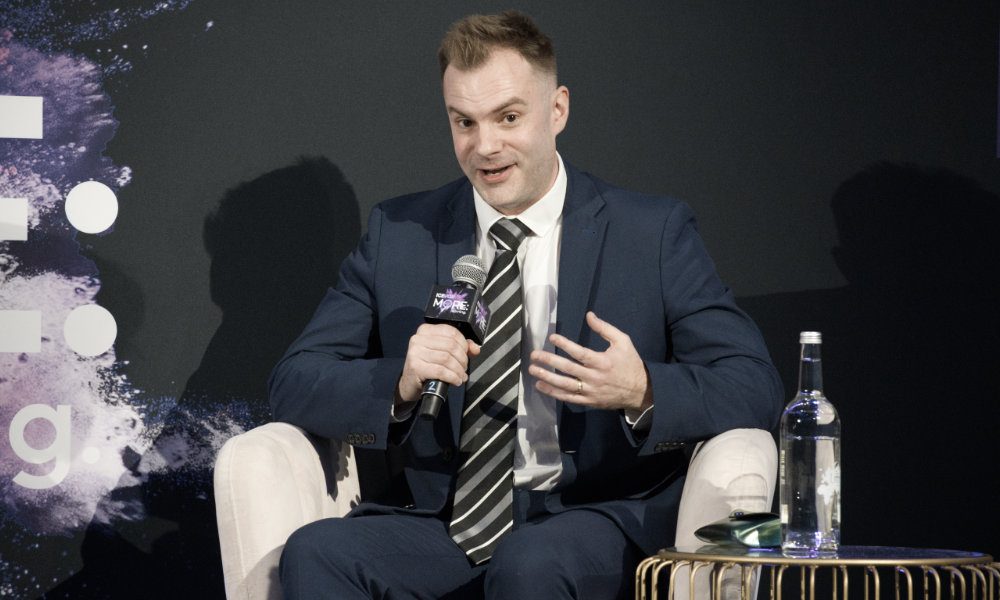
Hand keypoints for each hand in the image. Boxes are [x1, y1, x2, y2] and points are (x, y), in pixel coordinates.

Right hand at [397, 323, 480, 403]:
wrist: (409, 384)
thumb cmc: (427, 367)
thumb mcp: (442, 353)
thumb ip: (460, 348)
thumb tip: (475, 348)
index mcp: (425, 330)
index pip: (451, 332)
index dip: (463, 344)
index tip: (466, 354)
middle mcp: (418, 339)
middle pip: (451, 346)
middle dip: (462, 359)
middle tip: (464, 369)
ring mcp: (415, 353)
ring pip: (447, 359)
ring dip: (458, 370)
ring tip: (461, 376)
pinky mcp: (415, 367)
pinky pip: (440, 371)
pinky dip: (452, 377)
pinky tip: (455, 381)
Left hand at [528, 311, 651, 411]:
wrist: (641, 391)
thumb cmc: (631, 363)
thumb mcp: (623, 341)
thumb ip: (605, 328)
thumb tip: (589, 315)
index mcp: (603, 362)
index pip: (579, 353)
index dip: (564, 345)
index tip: (552, 337)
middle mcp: (595, 378)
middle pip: (568, 369)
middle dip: (549, 361)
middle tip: (534, 355)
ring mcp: (591, 392)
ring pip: (565, 385)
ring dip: (547, 378)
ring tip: (532, 370)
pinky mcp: (589, 402)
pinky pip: (569, 398)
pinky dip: (554, 393)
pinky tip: (541, 386)